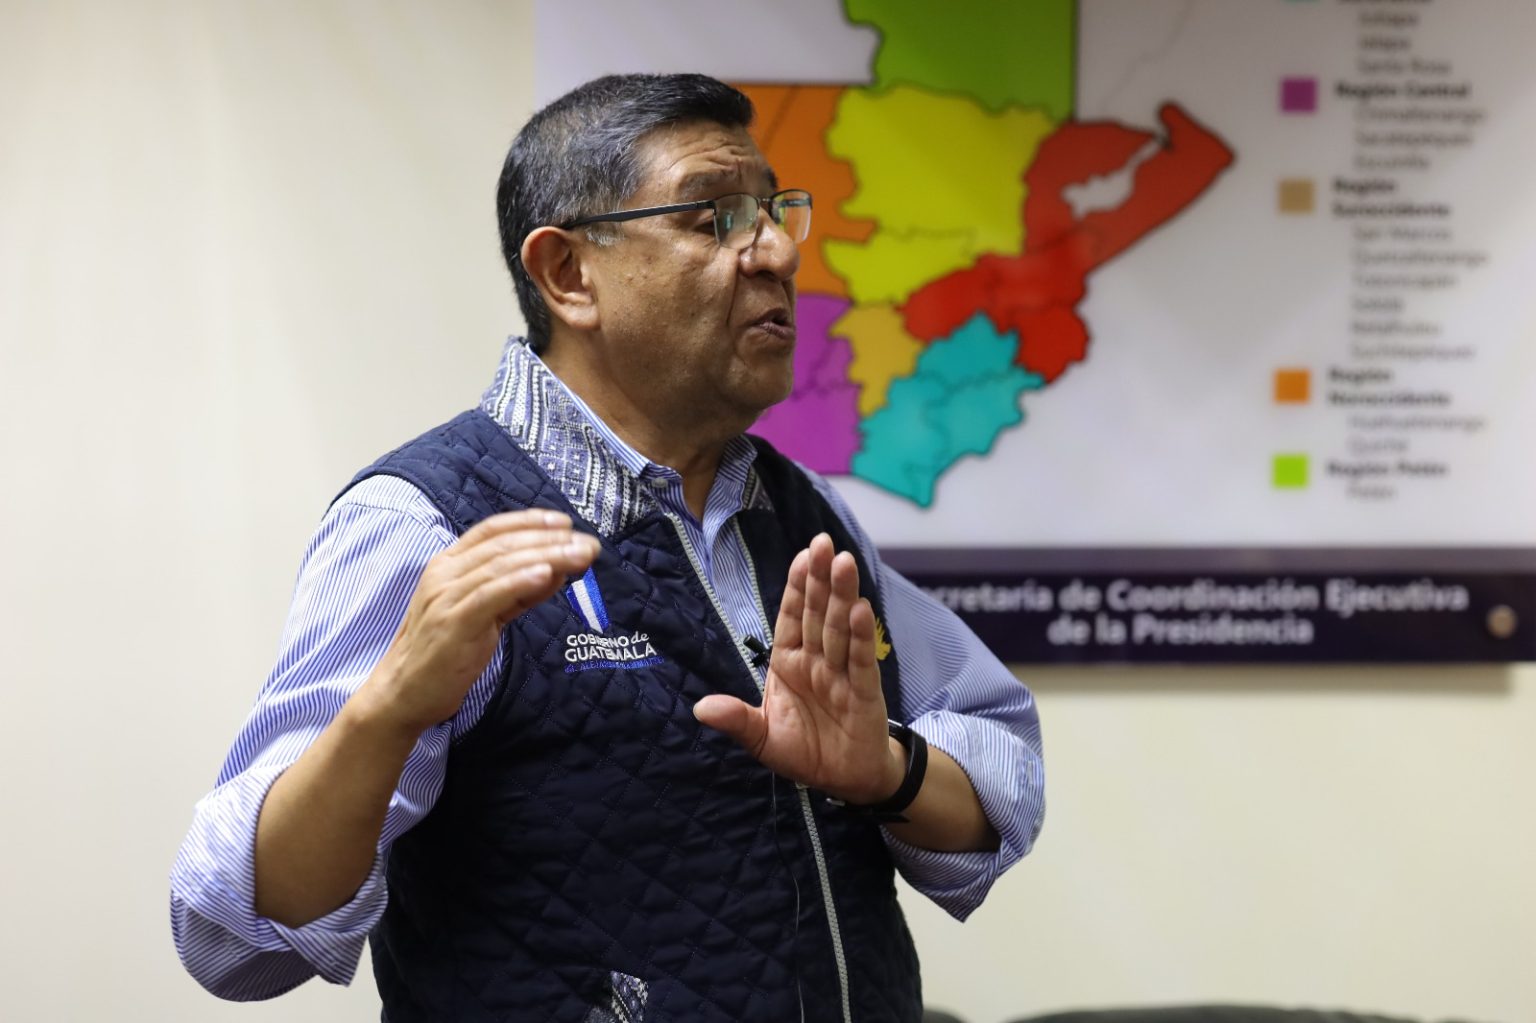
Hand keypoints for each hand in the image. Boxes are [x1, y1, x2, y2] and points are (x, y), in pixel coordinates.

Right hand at [362, 509, 600, 735]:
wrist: (404, 692)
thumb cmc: (446, 652)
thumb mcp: (484, 613)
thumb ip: (516, 591)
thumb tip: (554, 569)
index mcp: (449, 564)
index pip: (492, 529)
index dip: (530, 521)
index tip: (565, 523)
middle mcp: (445, 573)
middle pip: (504, 545)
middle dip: (551, 540)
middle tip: (588, 544)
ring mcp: (447, 596)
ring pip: (502, 565)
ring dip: (547, 556)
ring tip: (580, 555)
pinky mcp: (453, 622)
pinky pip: (490, 595)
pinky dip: (520, 581)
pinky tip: (547, 574)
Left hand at [694, 533, 903, 803]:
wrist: (846, 781)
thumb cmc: (805, 752)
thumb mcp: (762, 739)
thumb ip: (737, 721)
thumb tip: (701, 709)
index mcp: (789, 663)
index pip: (793, 618)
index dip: (798, 588)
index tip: (803, 557)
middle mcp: (817, 661)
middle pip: (819, 614)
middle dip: (821, 579)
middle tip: (824, 542)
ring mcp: (842, 674)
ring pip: (840, 629)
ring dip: (842, 596)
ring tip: (844, 563)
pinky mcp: (864, 692)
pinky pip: (861, 660)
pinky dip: (861, 636)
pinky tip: (861, 609)